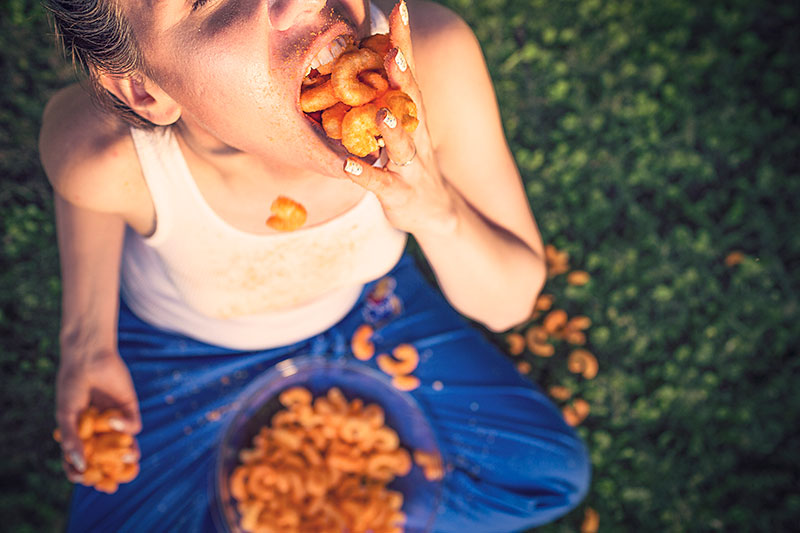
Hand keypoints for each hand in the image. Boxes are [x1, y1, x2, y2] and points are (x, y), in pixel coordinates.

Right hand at [55, 348, 140, 480]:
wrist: (88, 359)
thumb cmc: (72, 386)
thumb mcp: (66, 415)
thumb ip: (72, 440)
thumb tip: (79, 466)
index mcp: (80, 433)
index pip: (82, 460)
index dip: (82, 472)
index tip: (83, 480)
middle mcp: (99, 430)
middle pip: (107, 457)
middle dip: (109, 470)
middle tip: (110, 482)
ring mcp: (115, 420)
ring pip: (125, 445)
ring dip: (127, 456)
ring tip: (126, 460)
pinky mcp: (130, 409)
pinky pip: (133, 426)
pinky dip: (124, 428)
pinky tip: (112, 420)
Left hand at [342, 1, 456, 235]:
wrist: (436, 213)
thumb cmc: (409, 164)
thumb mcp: (402, 128)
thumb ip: (386, 98)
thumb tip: (366, 58)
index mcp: (413, 115)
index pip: (408, 73)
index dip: (403, 42)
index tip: (398, 8)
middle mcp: (417, 135)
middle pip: (412, 102)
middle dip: (403, 77)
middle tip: (391, 52)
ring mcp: (410, 166)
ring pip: (403, 145)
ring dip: (392, 129)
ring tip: (380, 113)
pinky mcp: (400, 193)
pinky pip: (381, 183)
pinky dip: (366, 174)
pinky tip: (348, 165)